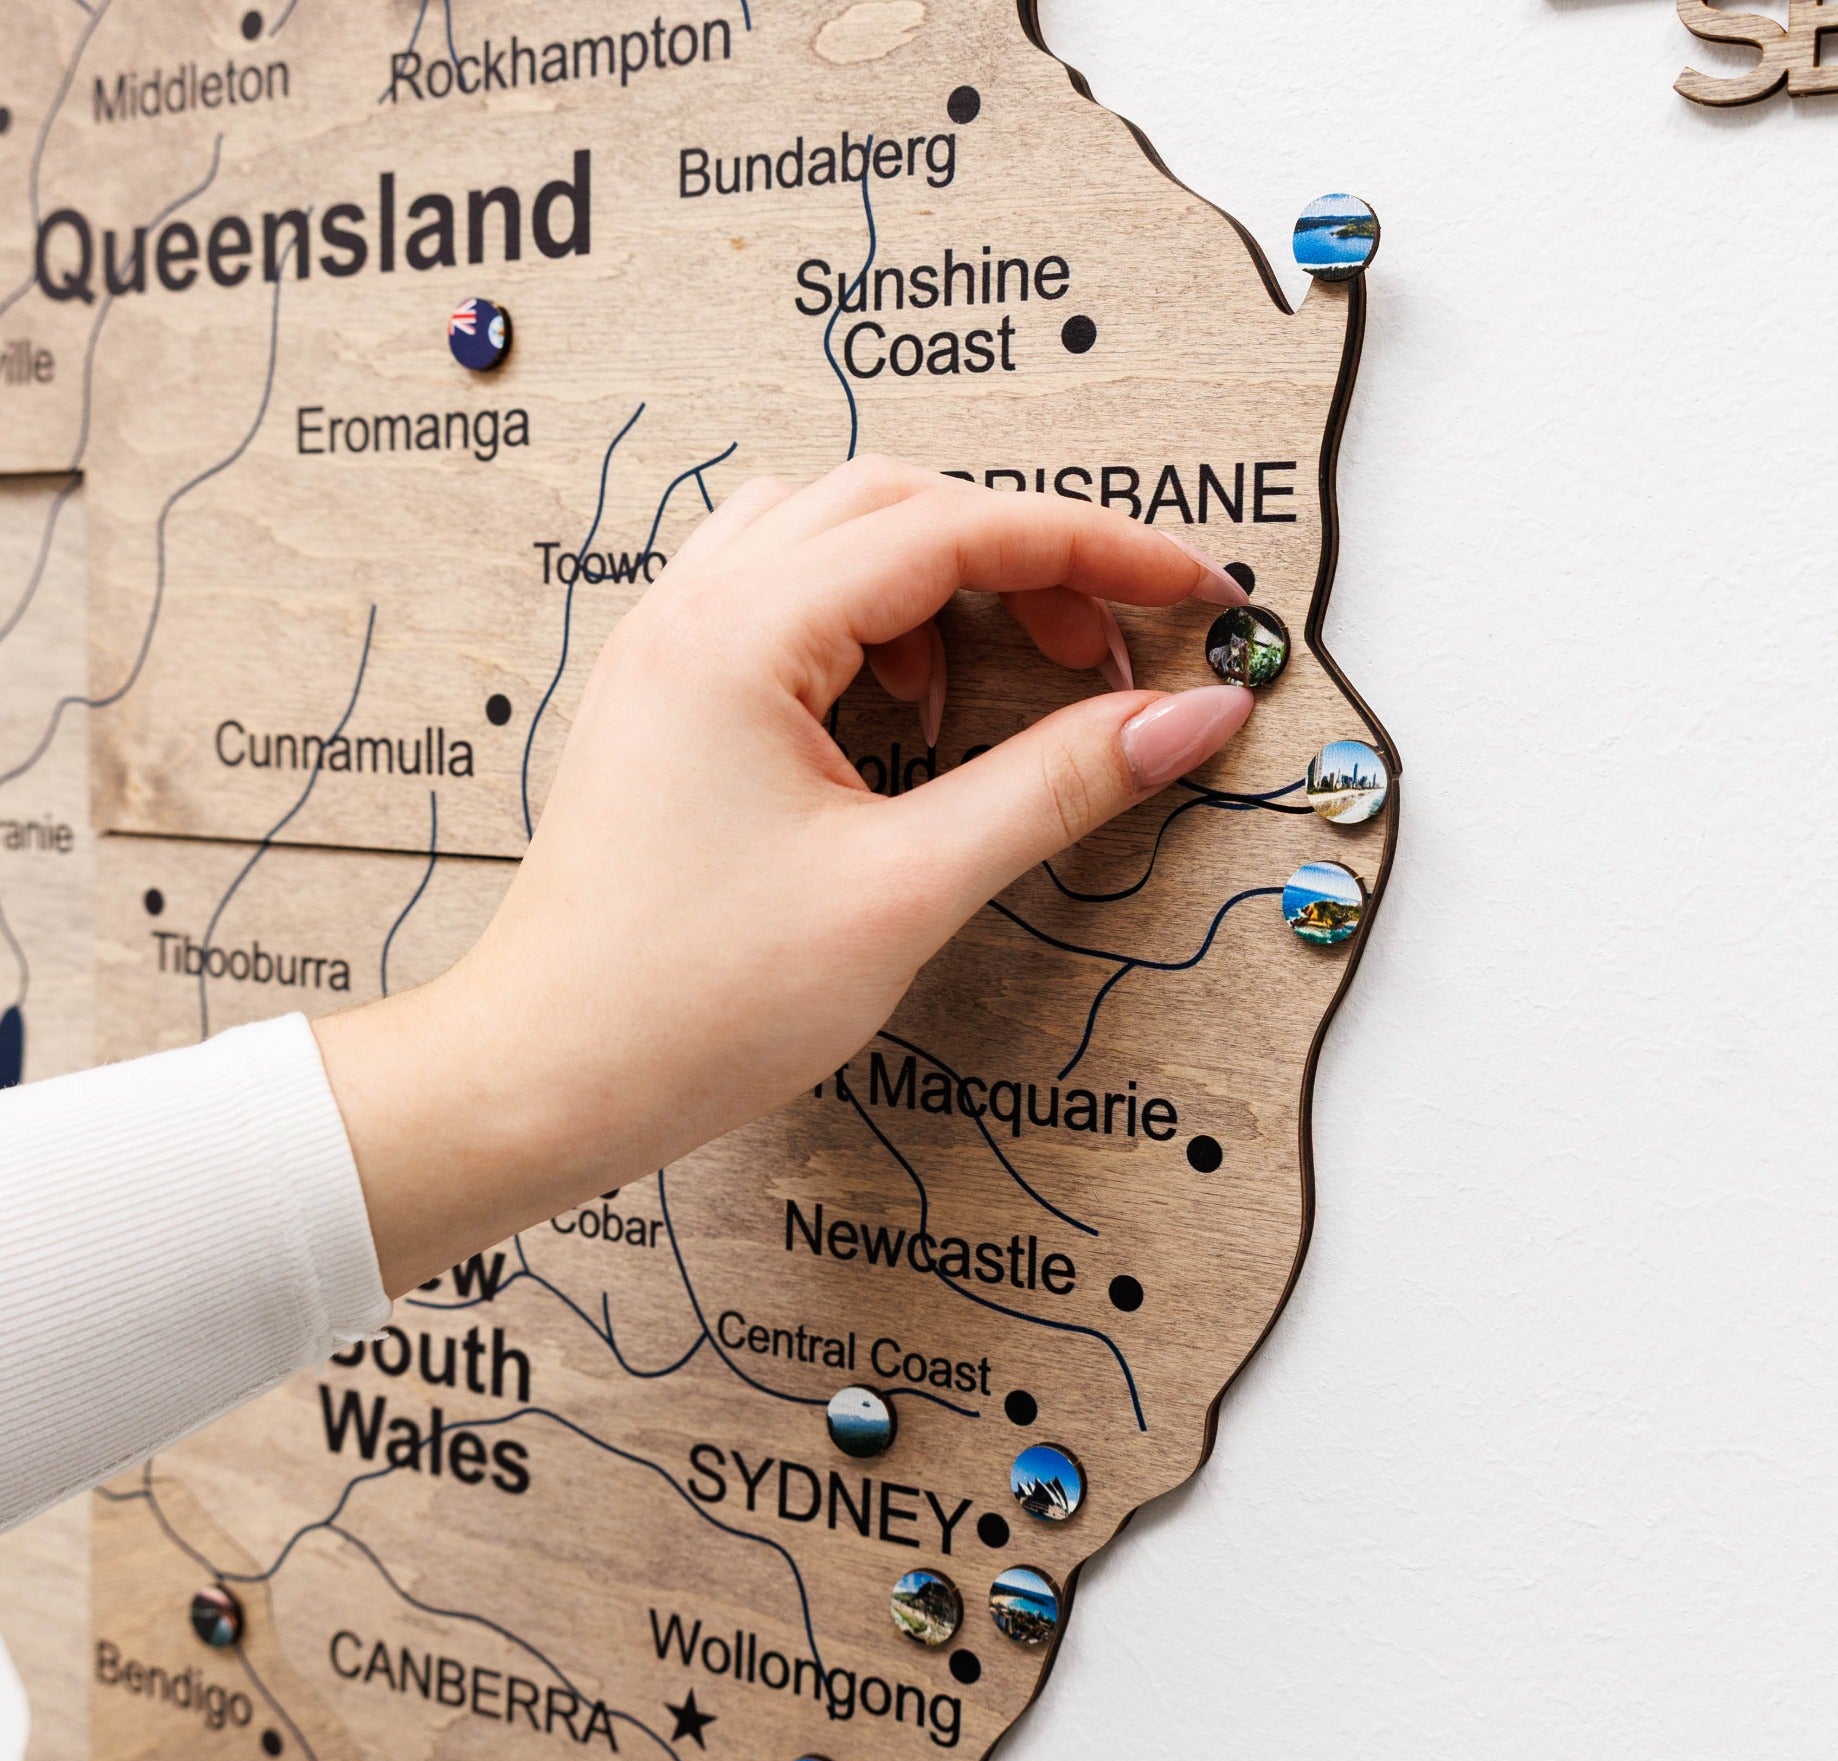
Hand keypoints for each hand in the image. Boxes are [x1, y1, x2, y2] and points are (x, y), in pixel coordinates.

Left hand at [314, 456, 1254, 1297]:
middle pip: (899, 504)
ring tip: (994, 685)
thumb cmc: (692, 1006)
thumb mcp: (907, 891)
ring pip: (836, 536)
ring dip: (941, 583)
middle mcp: (695, 612)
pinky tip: (902, 710)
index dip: (1100, 551)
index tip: (1194, 595)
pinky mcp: (669, 699)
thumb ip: (1058, 784)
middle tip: (1107, 657)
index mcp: (742, 636)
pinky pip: (785, 597)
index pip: (960, 530)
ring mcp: (670, 649)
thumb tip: (1184, 717)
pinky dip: (870, 623)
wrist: (544, 1080)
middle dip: (1026, 561)